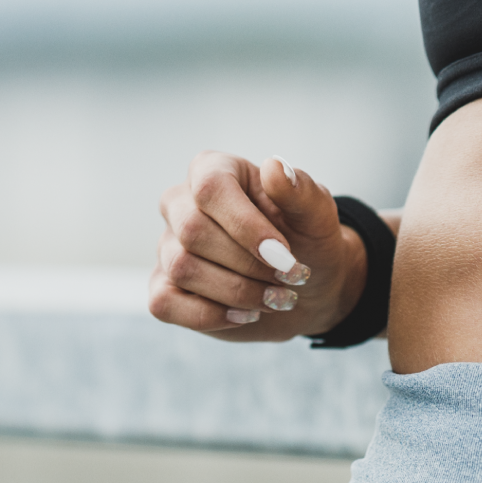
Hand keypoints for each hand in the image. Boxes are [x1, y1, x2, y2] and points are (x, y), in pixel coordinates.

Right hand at [148, 152, 367, 340]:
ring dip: (237, 292)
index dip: (245, 226)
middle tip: (288, 278)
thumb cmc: (307, 240)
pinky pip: (165, 303)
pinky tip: (246, 315)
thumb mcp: (316, 214)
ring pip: (182, 268)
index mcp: (214, 169)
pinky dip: (211, 315)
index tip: (284, 256)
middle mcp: (181, 203)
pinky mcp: (164, 286)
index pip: (211, 188)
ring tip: (275, 298)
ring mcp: (168, 245)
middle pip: (193, 231)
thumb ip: (299, 190)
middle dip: (247, 264)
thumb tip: (275, 167)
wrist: (305, 288)